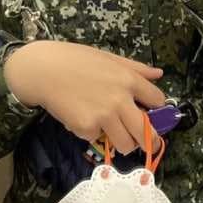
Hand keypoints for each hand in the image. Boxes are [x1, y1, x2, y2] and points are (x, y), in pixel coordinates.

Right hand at [4, 40, 163, 153]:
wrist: (42, 70)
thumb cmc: (74, 59)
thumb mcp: (108, 58)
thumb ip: (135, 68)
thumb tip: (159, 73)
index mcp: (128, 79)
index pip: (157, 100)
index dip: (155, 108)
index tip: (150, 113)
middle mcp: (120, 99)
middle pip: (146, 131)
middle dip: (149, 140)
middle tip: (146, 142)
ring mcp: (104, 116)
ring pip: (126, 144)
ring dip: (122, 142)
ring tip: (113, 133)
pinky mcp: (86, 128)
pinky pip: (97, 138)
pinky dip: (91, 132)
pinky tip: (81, 117)